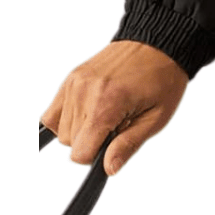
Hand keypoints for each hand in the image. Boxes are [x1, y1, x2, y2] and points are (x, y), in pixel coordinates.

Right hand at [41, 41, 188, 175]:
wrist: (158, 45)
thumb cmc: (162, 79)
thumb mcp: (155, 119)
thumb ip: (128, 145)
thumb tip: (108, 169)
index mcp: (107, 104)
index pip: (80, 152)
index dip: (96, 157)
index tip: (111, 146)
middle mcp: (84, 92)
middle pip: (69, 143)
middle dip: (91, 142)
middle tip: (116, 126)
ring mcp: (74, 84)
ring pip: (60, 130)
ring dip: (80, 131)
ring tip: (106, 115)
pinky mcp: (70, 79)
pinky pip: (52, 113)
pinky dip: (65, 119)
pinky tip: (86, 115)